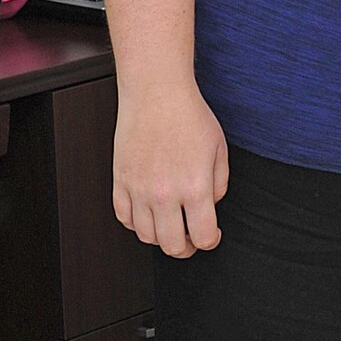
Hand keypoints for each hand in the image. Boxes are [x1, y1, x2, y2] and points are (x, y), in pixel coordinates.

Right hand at [112, 80, 228, 257]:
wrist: (156, 93)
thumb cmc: (189, 115)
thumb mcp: (219, 149)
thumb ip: (219, 183)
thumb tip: (212, 205)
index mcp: (194, 187)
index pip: (203, 235)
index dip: (211, 241)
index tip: (212, 235)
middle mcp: (164, 194)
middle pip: (173, 246)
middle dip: (187, 248)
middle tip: (192, 239)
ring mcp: (139, 190)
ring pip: (146, 236)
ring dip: (161, 237)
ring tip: (171, 226)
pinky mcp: (120, 182)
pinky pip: (124, 218)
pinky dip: (136, 223)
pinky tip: (148, 214)